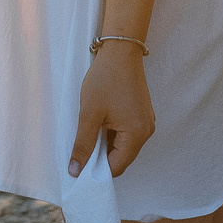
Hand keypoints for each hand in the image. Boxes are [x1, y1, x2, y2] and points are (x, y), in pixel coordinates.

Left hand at [70, 41, 153, 177]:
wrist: (120, 50)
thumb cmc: (105, 80)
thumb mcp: (89, 114)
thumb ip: (83, 145)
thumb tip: (75, 171)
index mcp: (137, 134)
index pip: (117, 167)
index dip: (97, 171)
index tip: (79, 166)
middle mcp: (146, 131)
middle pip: (122, 158)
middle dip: (101, 158)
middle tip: (81, 149)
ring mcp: (146, 122)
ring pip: (123, 146)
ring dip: (105, 145)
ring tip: (89, 133)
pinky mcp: (141, 114)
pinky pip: (126, 134)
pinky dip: (112, 135)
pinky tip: (99, 124)